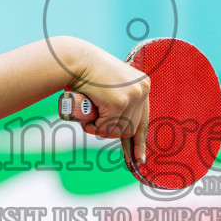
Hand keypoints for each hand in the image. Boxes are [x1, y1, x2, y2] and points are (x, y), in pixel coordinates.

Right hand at [64, 41, 152, 166]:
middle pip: (132, 128)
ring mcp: (133, 96)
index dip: (140, 142)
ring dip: (101, 128)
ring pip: (120, 131)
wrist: (76, 61)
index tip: (139, 160)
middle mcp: (143, 89)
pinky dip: (95, 127)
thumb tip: (124, 127)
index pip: (144, 119)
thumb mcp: (111, 86)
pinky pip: (108, 128)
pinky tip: (88, 116)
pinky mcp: (120, 102)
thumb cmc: (87, 74)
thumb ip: (121, 99)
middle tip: (94, 124)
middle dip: (112, 131)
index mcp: (143, 84)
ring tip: (89, 115)